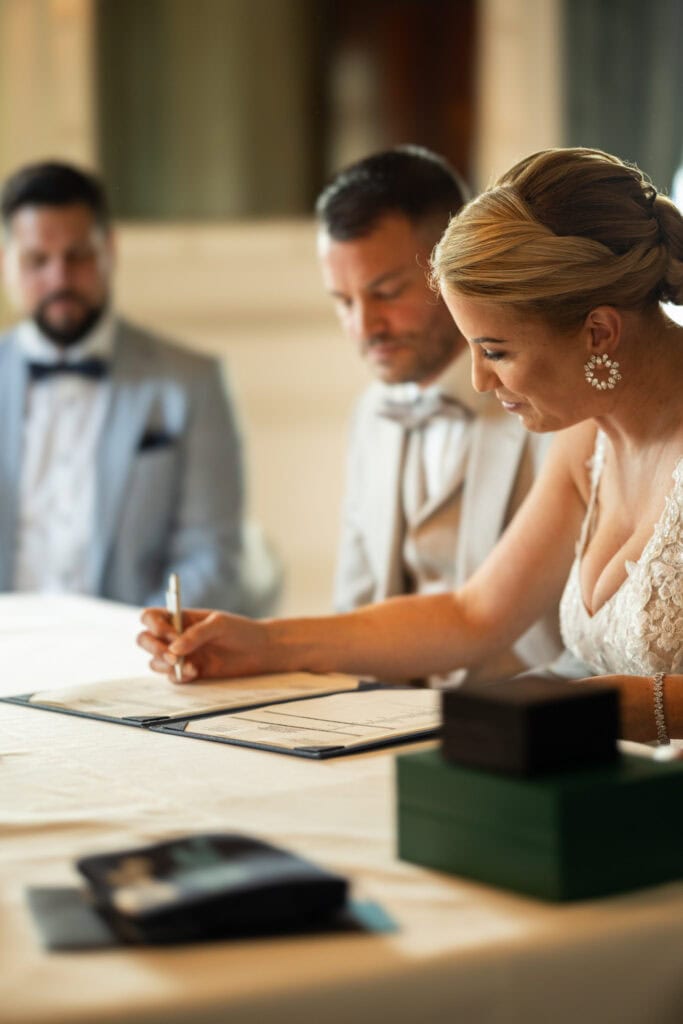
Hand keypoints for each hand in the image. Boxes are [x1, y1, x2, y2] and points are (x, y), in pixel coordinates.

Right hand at [137, 608, 269, 681]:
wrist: (260, 651)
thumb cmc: (240, 631)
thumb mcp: (219, 624)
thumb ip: (196, 635)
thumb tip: (174, 649)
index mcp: (180, 618)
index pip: (151, 617)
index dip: (152, 624)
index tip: (167, 633)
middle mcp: (175, 636)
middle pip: (145, 640)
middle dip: (153, 648)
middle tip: (172, 655)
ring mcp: (181, 655)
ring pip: (155, 661)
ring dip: (165, 664)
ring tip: (189, 666)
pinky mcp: (189, 672)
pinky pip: (171, 677)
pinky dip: (178, 676)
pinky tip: (195, 672)